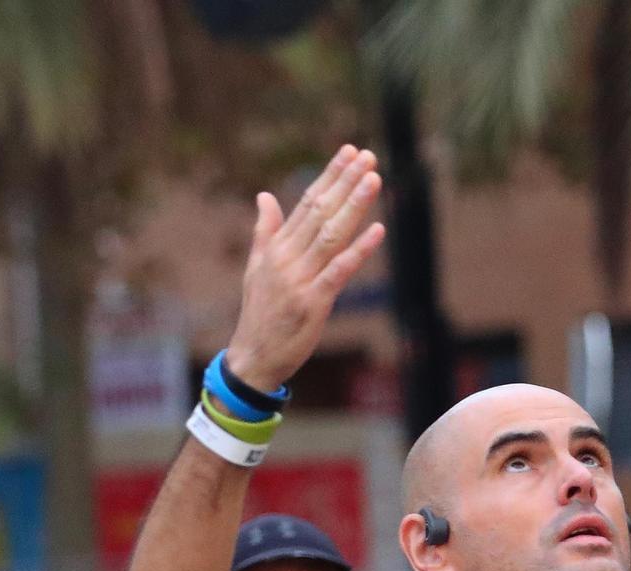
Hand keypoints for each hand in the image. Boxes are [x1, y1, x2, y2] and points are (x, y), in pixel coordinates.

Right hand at [226, 147, 385, 391]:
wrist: (253, 357)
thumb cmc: (260, 314)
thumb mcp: (257, 268)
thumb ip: (265, 231)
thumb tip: (264, 195)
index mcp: (276, 247)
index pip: (307, 202)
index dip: (330, 176)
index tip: (349, 152)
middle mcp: (287, 258)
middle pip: (320, 211)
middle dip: (345, 182)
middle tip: (368, 156)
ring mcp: (299, 280)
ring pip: (331, 235)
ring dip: (354, 206)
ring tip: (374, 179)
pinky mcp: (312, 303)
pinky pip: (339, 272)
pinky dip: (358, 251)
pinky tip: (377, 230)